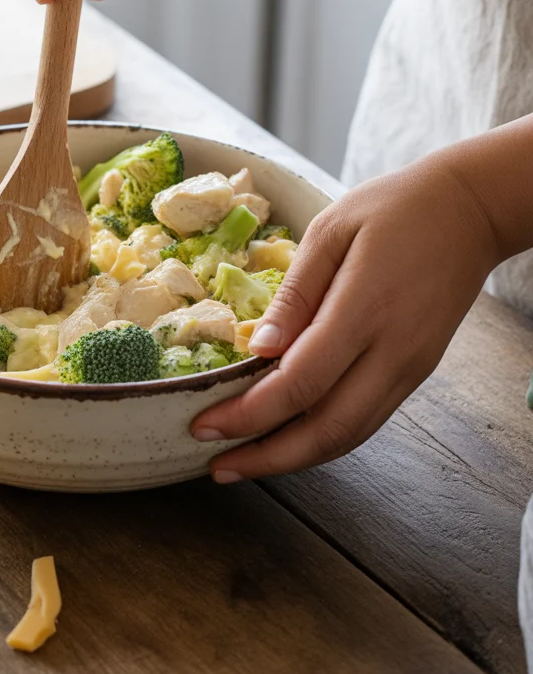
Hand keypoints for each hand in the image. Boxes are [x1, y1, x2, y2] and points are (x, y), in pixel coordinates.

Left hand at [191, 154, 501, 481]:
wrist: (470, 209)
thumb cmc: (393, 208)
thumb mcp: (331, 230)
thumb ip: (296, 293)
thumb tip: (258, 347)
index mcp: (363, 310)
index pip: (300, 384)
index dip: (248, 414)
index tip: (204, 425)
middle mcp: (392, 352)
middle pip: (327, 430)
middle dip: (267, 457)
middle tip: (216, 465)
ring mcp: (410, 367)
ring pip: (350, 435)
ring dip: (294, 458)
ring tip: (245, 462)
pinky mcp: (416, 370)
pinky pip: (367, 419)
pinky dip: (325, 439)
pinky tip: (290, 437)